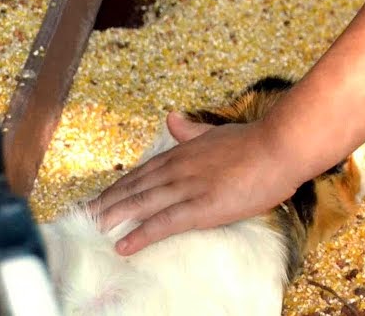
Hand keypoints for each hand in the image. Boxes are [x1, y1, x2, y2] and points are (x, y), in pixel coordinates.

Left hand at [86, 113, 302, 255]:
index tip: (99, 198)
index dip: (118, 186)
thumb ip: (192, 130)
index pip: (142, 171)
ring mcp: (189, 187)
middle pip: (135, 188)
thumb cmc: (255, 141)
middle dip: (108, 203)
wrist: (280, 146)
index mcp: (183, 152)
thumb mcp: (217, 132)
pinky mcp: (202, 206)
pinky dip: (142, 234)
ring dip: (116, 217)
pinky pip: (165, 223)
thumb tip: (171, 118)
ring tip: (95, 230)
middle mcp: (179, 168)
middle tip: (84, 218)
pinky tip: (125, 245)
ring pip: (143, 204)